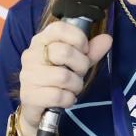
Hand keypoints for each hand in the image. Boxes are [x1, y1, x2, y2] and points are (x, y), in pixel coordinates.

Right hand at [17, 21, 111, 135]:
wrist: (36, 107)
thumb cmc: (56, 80)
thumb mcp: (75, 63)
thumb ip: (90, 51)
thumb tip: (107, 39)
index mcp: (41, 41)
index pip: (59, 28)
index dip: (78, 38)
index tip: (84, 50)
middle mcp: (31, 55)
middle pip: (64, 52)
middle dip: (81, 66)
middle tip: (79, 73)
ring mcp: (28, 75)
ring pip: (63, 77)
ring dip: (76, 85)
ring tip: (72, 88)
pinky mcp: (29, 95)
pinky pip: (58, 96)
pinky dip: (69, 99)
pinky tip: (66, 99)